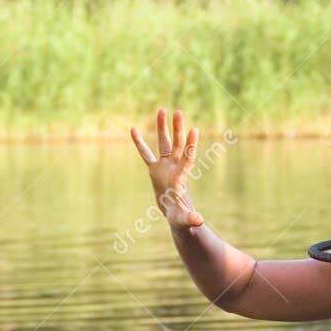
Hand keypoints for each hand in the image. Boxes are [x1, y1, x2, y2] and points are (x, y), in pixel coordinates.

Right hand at [130, 107, 203, 228]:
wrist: (176, 215)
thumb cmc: (181, 219)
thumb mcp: (185, 220)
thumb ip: (191, 219)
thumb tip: (198, 221)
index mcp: (180, 178)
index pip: (188, 159)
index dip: (191, 145)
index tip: (194, 130)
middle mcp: (174, 168)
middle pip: (177, 145)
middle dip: (177, 129)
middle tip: (178, 111)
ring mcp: (165, 167)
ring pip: (164, 143)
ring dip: (163, 127)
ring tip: (162, 110)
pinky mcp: (154, 170)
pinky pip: (145, 154)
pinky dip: (139, 143)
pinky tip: (133, 129)